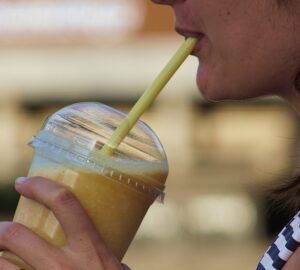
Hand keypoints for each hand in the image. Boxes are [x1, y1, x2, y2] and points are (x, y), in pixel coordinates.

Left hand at [0, 176, 130, 269]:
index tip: (24, 183)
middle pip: (17, 235)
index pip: (65, 203)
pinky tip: (7, 269)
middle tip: (2, 230)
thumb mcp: (117, 268)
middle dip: (1, 229)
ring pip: (0, 266)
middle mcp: (64, 266)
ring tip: (0, 255)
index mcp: (90, 248)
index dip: (41, 187)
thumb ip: (102, 254)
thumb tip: (93, 242)